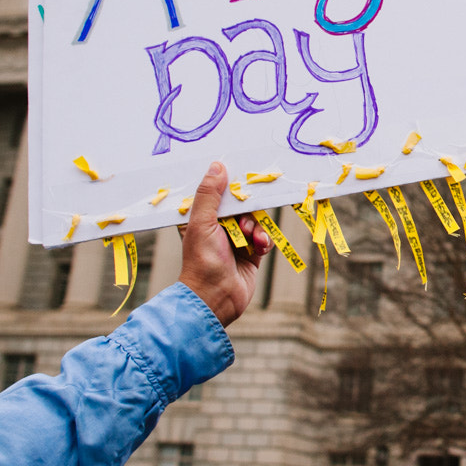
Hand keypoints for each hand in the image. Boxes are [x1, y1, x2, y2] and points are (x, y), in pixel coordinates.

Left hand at [177, 161, 270, 326]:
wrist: (216, 299)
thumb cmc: (202, 261)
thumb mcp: (202, 223)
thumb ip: (209, 195)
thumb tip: (217, 166)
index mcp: (201, 218)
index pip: (218, 194)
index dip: (231, 188)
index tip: (243, 183)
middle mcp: (218, 228)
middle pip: (241, 207)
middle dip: (248, 213)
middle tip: (244, 223)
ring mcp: (235, 241)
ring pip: (256, 221)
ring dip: (257, 229)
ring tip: (252, 241)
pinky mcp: (251, 254)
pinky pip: (264, 238)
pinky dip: (264, 241)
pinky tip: (259, 249)